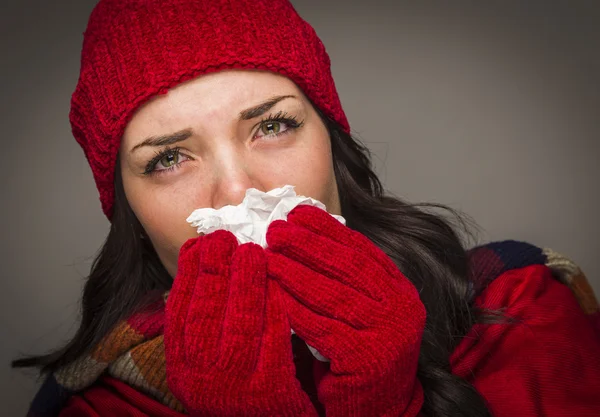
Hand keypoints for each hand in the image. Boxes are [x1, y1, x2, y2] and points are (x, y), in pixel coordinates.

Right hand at [164, 230, 317, 416]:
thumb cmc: (237, 388)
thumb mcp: (208, 361)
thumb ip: (204, 323)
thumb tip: (203, 265)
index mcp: (181, 369)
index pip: (179, 313)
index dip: (188, 274)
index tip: (199, 243)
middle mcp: (200, 380)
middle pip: (205, 314)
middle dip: (214, 270)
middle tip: (225, 237)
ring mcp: (235, 387)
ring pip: (239, 323)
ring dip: (245, 282)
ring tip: (252, 252)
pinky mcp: (270, 391)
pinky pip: (273, 339)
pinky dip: (275, 307)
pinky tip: (279, 283)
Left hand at [266, 205, 425, 416]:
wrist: (375, 407)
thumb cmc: (358, 352)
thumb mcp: (360, 309)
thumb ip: (344, 278)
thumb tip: (304, 235)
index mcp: (399, 289)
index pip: (361, 250)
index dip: (328, 229)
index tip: (298, 212)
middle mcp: (401, 307)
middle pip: (349, 267)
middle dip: (309, 244)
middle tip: (277, 229)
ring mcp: (389, 334)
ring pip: (334, 295)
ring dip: (296, 273)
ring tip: (268, 256)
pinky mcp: (368, 360)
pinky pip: (323, 328)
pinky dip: (296, 309)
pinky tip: (275, 294)